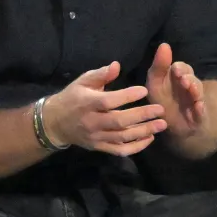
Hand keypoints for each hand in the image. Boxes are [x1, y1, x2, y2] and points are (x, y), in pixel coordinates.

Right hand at [41, 62, 167, 156]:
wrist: (55, 123)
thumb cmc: (72, 97)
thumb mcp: (82, 81)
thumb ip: (100, 74)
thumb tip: (117, 65)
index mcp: (87, 103)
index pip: (109, 101)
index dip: (127, 96)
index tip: (145, 90)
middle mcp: (92, 121)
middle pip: (119, 121)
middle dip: (142, 116)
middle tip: (161, 110)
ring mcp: (96, 137)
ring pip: (122, 137)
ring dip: (144, 131)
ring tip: (162, 124)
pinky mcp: (99, 147)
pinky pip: (120, 150)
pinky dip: (136, 147)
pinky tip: (149, 138)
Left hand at [146, 43, 205, 140]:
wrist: (176, 127)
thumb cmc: (163, 101)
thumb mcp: (155, 84)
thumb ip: (158, 67)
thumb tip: (164, 44)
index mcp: (179, 78)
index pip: (182, 68)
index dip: (179, 68)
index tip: (175, 69)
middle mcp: (190, 87)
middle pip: (192, 78)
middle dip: (188, 78)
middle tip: (183, 79)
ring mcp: (197, 101)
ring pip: (198, 93)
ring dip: (195, 90)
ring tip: (191, 89)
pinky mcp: (200, 116)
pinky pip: (202, 112)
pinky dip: (201, 109)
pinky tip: (198, 106)